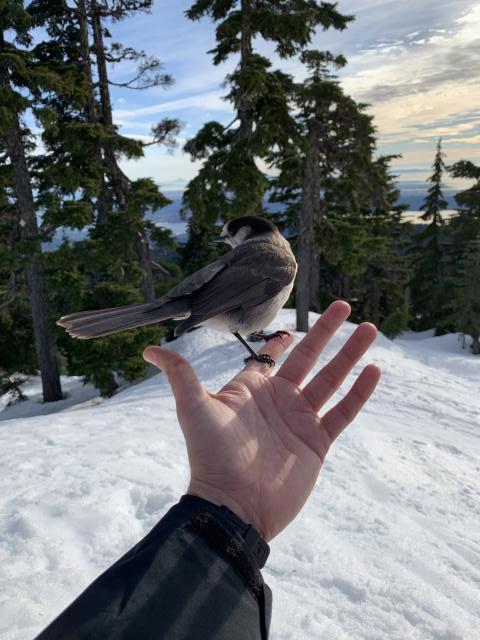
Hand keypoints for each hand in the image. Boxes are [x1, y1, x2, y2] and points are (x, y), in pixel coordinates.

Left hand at [143, 301, 380, 541]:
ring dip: (350, 355)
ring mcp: (300, 420)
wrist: (233, 505)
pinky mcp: (317, 442)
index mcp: (253, 389)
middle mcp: (279, 400)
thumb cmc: (211, 455)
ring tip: (370, 329)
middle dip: (326, 332)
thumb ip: (180, 375)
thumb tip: (148, 350)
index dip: (282, 341)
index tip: (292, 326)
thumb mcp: (193, 408)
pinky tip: (374, 371)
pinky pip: (343, 412)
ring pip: (331, 379)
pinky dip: (359, 393)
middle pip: (309, 358)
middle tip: (343, 307)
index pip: (271, 358)